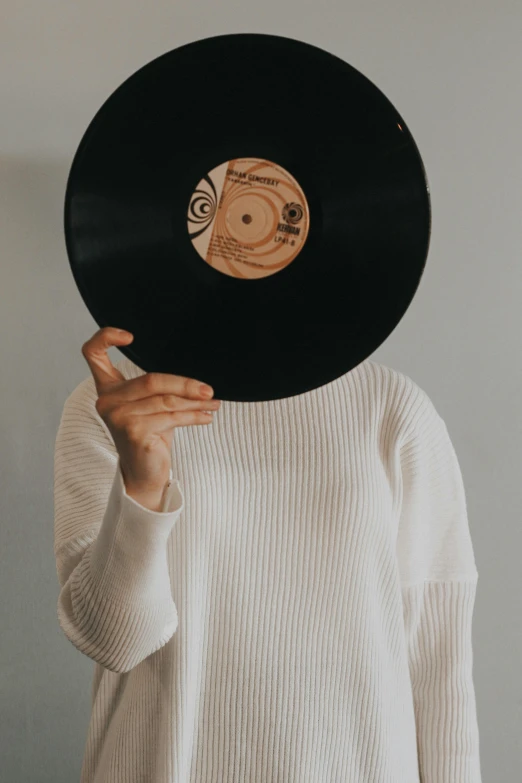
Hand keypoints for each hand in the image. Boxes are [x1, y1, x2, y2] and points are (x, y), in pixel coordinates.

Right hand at [81, 326, 220, 507]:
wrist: (145, 474)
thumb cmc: (149, 436)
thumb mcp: (150, 406)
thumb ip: (158, 388)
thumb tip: (196, 378)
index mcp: (107, 389)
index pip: (92, 354)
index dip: (105, 337)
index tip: (130, 336)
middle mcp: (106, 401)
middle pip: (150, 380)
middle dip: (185, 384)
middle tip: (208, 389)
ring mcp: (118, 417)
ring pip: (165, 400)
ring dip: (195, 402)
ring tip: (213, 403)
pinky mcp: (133, 431)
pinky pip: (171, 417)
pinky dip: (193, 416)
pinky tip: (206, 417)